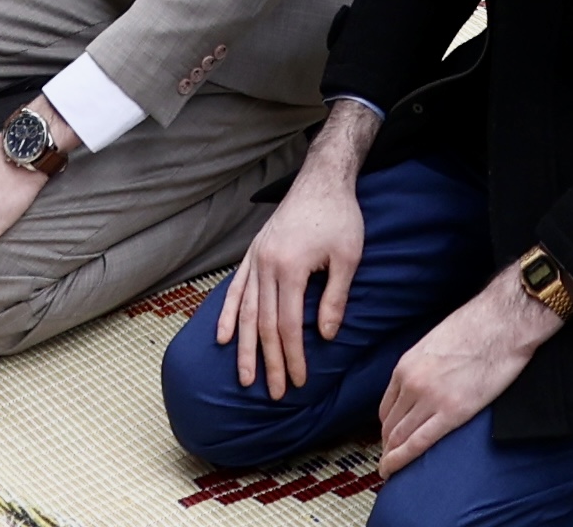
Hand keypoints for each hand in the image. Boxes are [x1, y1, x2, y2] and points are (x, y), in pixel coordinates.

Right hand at [220, 136, 371, 400]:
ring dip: (245, 348)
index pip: (289, 325)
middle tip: (273, 393)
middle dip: (269, 361)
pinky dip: (229, 314)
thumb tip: (325, 337)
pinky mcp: (253, 252)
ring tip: (244, 378)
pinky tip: (223, 337)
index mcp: (289, 268)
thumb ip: (334, 297)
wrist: (322, 179)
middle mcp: (266, 265)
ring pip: (246, 312)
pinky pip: (236, 288)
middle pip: (264, 324)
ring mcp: (256, 259)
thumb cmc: (340, 216)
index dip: (293, 356)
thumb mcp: (348, 256)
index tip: (298, 382)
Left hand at [376, 266, 564, 473]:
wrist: (502, 321)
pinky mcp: (452, 412)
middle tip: (390, 459)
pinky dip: (400, 460)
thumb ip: (424, 365)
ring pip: (399, 436)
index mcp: (406, 365)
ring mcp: (430, 398)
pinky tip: (392, 470)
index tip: (389, 438)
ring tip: (391, 469)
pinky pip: (418, 443)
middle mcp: (411, 382)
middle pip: (390, 424)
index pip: (386, 406)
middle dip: (387, 444)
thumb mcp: (436, 342)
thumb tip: (427, 381)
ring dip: (392, 455)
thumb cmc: (477, 326)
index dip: (386, 427)